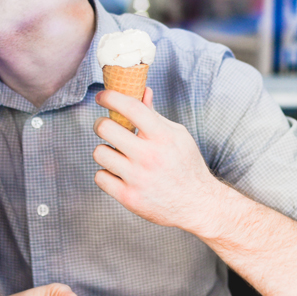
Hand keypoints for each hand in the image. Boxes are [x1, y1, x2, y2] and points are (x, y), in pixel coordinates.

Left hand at [92, 88, 220, 232]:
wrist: (197, 204)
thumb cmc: (186, 166)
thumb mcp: (177, 135)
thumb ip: (154, 115)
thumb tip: (142, 91)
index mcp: (163, 136)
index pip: (131, 108)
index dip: (111, 97)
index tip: (102, 96)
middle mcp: (149, 156)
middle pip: (105, 128)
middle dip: (101, 124)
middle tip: (106, 127)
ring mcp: (137, 178)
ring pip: (99, 153)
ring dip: (105, 151)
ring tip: (117, 154)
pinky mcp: (129, 197)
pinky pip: (100, 177)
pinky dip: (107, 174)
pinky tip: (118, 173)